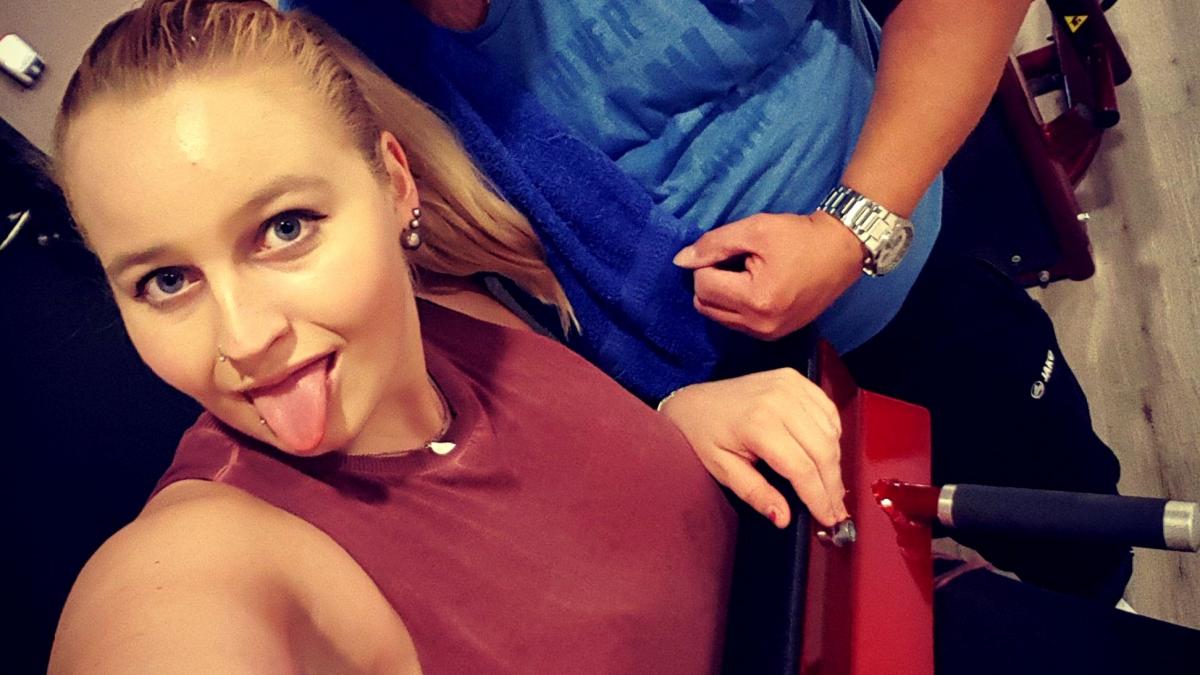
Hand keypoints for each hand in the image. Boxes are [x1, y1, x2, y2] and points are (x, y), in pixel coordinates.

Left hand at [658, 369, 848, 527]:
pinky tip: (825, 454)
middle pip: (823, 451)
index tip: (828, 519)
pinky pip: (828, 413)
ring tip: (829, 487)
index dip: (819, 499)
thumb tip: (782, 517)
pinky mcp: (795, 379)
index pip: (802, 469)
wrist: (694, 402)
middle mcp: (779, 400)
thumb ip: (755, 493)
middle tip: (836, 510)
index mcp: (758, 424)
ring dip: (834, 463)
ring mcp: (790, 385)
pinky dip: (832, 436)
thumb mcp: (723, 469)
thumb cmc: (704, 434)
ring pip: (830, 433)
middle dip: (832, 486)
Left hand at [673, 211, 864, 339]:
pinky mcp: (774, 335)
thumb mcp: (755, 229)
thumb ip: (714, 244)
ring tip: (748, 274)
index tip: (732, 250)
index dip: (709, 263)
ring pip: (717, 316)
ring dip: (722, 294)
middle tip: (737, 262)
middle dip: (712, 280)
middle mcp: (760, 325)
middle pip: (705, 305)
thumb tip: (680, 260)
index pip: (702, 285)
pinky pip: (736, 323)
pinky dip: (736, 305)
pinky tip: (756, 287)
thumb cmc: (799, 236)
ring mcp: (768, 334)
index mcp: (756, 299)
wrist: (841, 251)